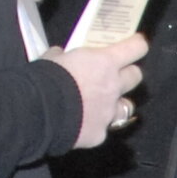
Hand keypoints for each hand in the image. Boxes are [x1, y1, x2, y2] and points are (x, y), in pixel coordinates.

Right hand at [46, 34, 145, 150]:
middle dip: (128, 75)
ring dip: (117, 104)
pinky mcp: (100, 134)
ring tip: (102, 105)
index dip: (137, 45)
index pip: (135, 48)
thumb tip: (59, 53)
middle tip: (115, 76)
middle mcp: (114, 87)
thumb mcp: (52, 59)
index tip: (137, 44)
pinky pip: (101, 129)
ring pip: (126, 107)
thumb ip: (60, 56)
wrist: (39, 111)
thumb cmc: (46, 78)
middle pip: (136, 77)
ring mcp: (109, 113)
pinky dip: (93, 126)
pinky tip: (80, 127)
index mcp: (104, 62)